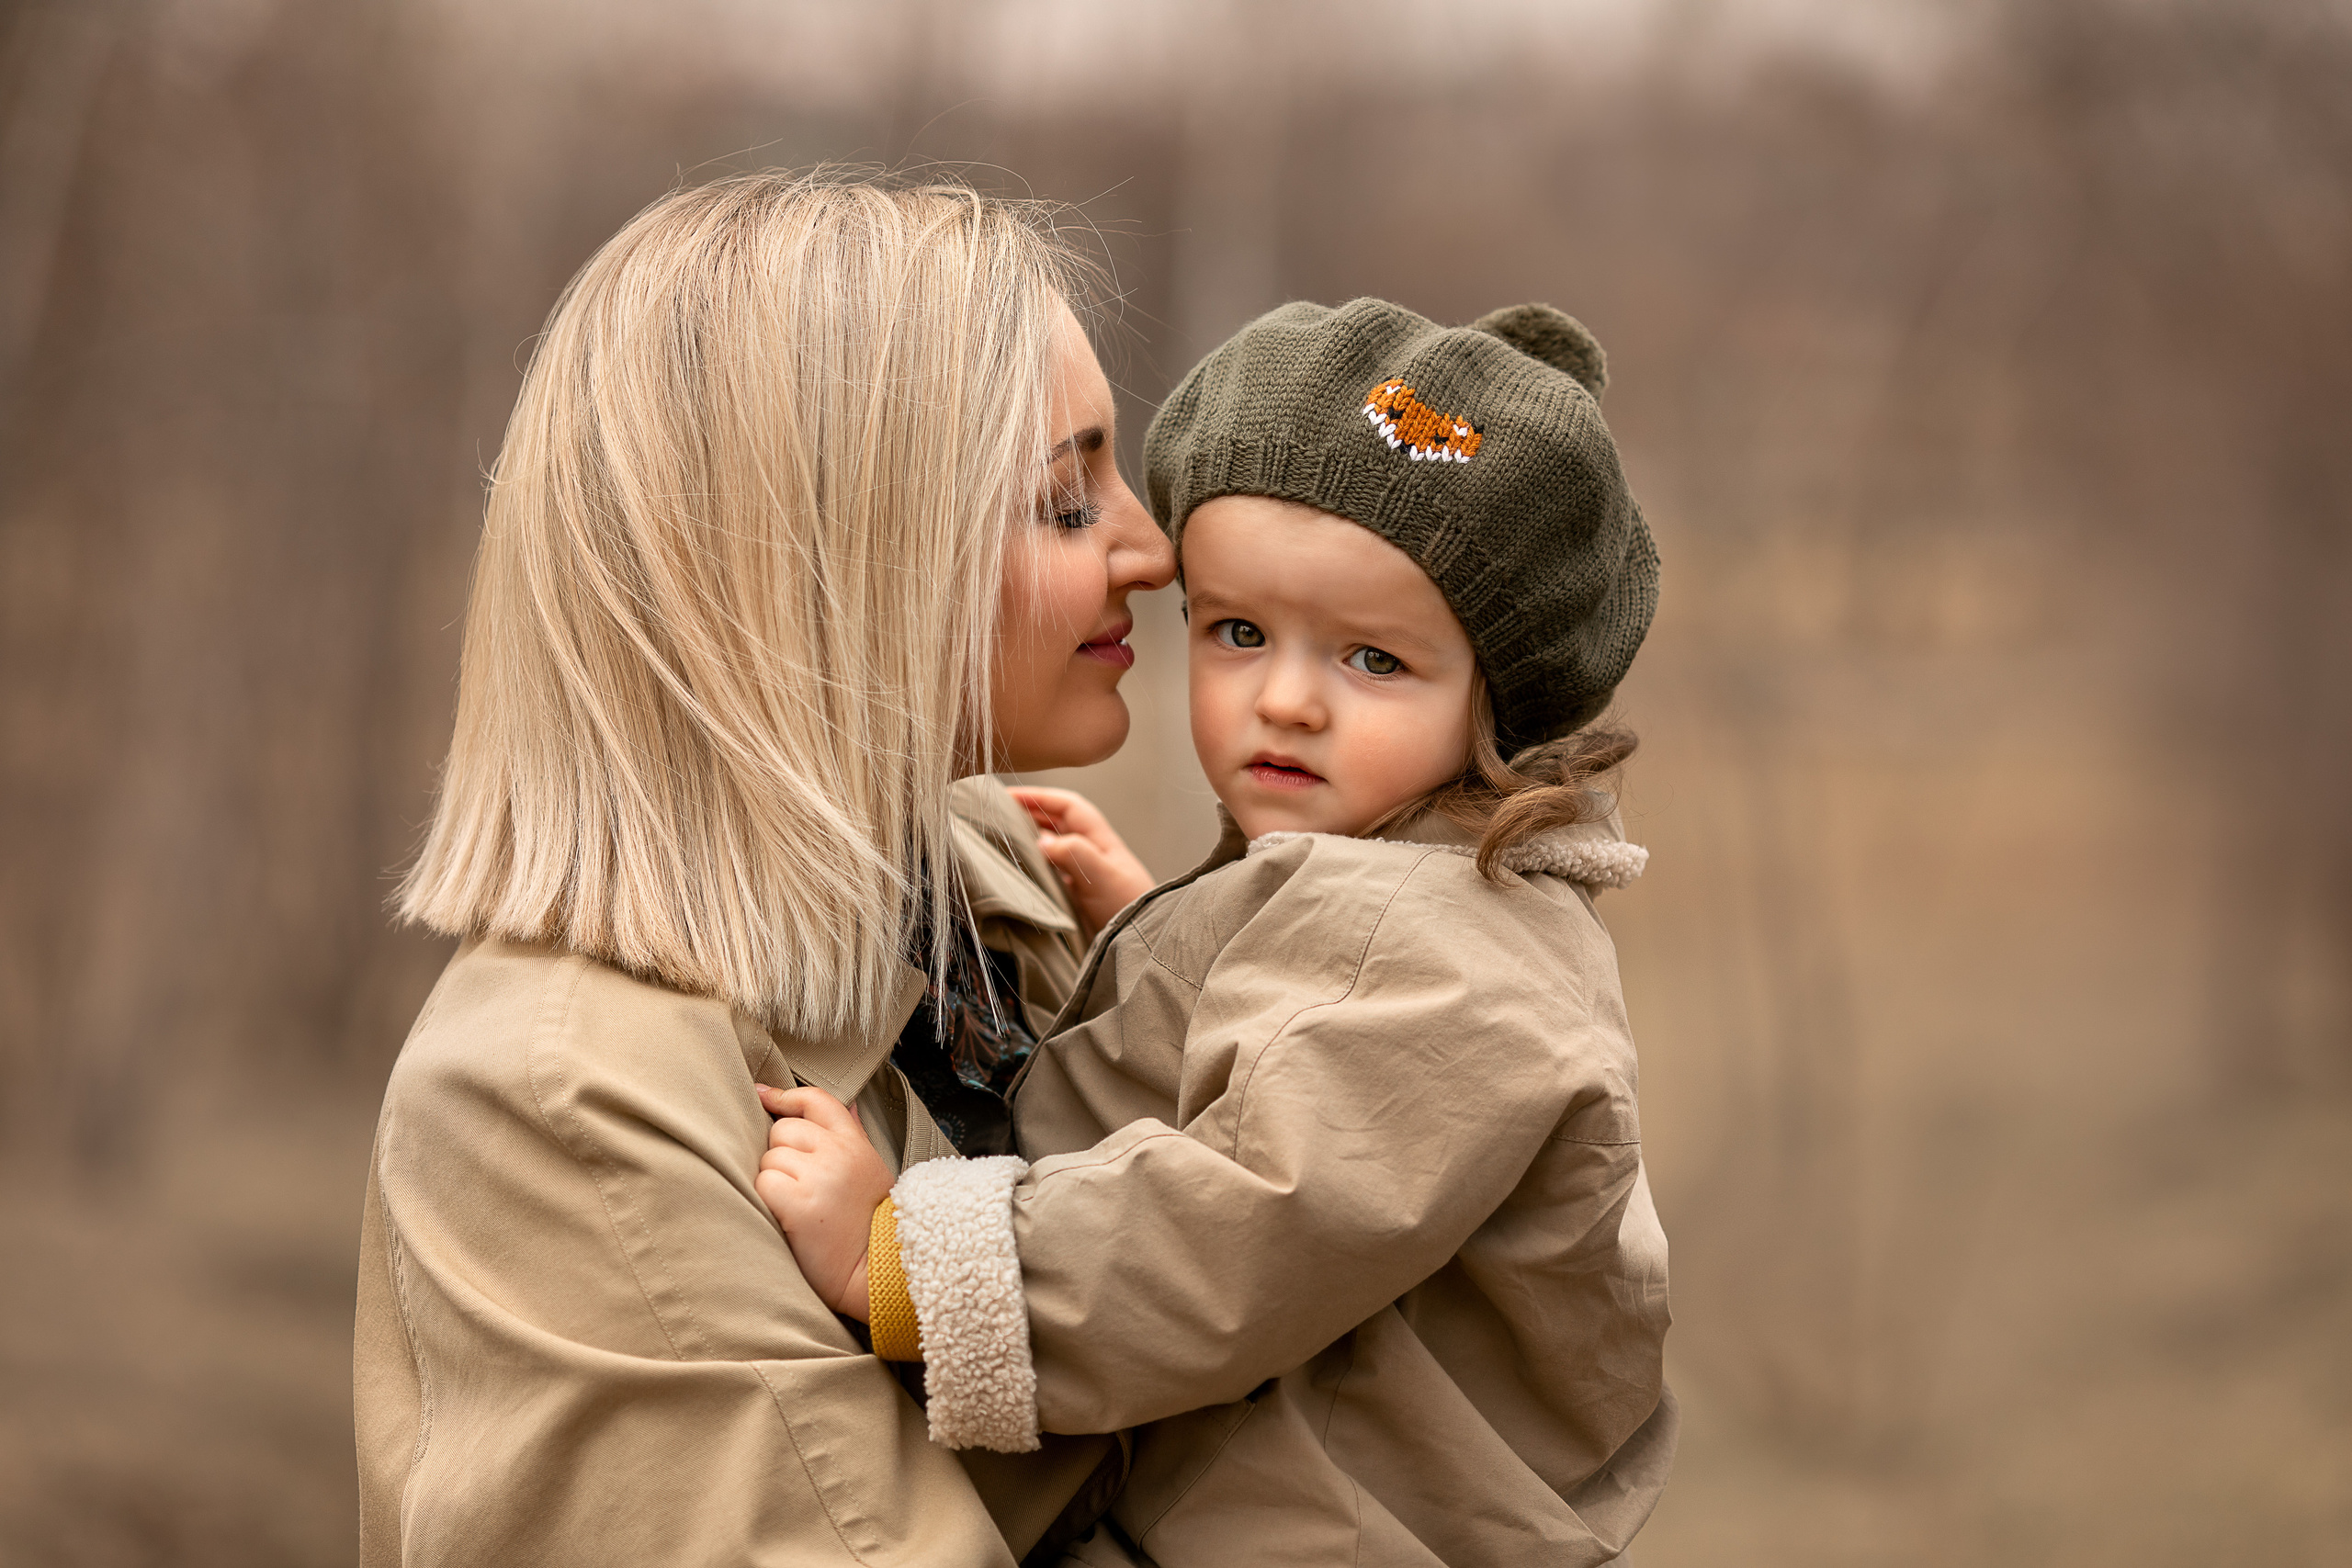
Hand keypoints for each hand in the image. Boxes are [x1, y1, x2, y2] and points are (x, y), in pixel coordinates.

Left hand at [754, 1084, 892, 1319]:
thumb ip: (853, 1135)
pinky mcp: (798, 1204)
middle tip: (800, 1187)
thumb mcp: (871, 1169)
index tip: (764, 1097)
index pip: (815, 1100)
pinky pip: (763, 1185)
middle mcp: (838, 1152)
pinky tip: (788, 1219)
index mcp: (855, 1142)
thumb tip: (848, 1104)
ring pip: (768, 1160)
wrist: (880, 1271)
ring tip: (799, 1208)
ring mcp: (818, 1176)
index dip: (785, 1097)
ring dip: (773, 1183)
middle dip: (781, 1156)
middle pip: (781, 1131)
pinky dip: (767, 1203)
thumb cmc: (871, 1224)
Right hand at [1008, 786, 1155, 937]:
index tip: (1009, 795)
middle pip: (1058, 823)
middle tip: (999, 814)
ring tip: (1004, 839)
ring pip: (1053, 848)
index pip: (1067, 806)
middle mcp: (1092, 853)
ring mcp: (1085, 875)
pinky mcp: (1079, 896)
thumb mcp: (1102, 875)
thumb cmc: (1130, 908)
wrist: (1143, 945)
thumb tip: (1042, 841)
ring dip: (1031, 840)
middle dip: (1031, 814)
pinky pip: (1052, 873)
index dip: (1039, 797)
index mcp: (1100, 840)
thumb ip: (1074, 852)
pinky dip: (1035, 866)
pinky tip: (1022, 872)